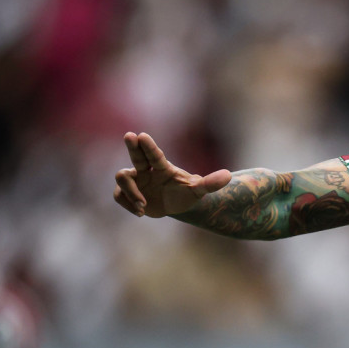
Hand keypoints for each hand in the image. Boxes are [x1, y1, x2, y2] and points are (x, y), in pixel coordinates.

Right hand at [114, 132, 231, 217]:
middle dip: (132, 147)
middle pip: (136, 155)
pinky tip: (141, 212)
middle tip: (130, 136)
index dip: (148, 146)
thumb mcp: (199, 190)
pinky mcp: (127, 193)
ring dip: (131, 191)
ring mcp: (135, 180)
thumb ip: (210, 183)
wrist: (177, 204)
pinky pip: (119, 195)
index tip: (141, 135)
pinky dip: (127, 203)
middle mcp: (146, 170)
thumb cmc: (187, 193)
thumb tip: (229, 175)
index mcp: (163, 167)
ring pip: (123, 178)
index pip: (155, 155)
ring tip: (143, 205)